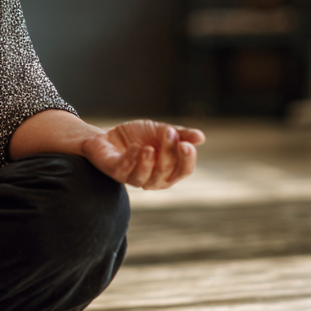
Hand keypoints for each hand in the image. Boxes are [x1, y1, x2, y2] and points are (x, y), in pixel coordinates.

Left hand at [80, 120, 204, 189]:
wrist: (108, 134)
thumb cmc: (138, 136)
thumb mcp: (161, 131)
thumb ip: (179, 134)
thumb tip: (201, 137)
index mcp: (169, 171)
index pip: (184, 170)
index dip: (187, 160)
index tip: (186, 145)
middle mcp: (153, 179)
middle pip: (165, 172)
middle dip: (168, 152)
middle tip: (168, 132)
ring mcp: (133, 178)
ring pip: (144, 178)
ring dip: (147, 163)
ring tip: (148, 147)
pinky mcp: (115, 172)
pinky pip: (124, 170)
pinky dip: (130, 160)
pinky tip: (135, 147)